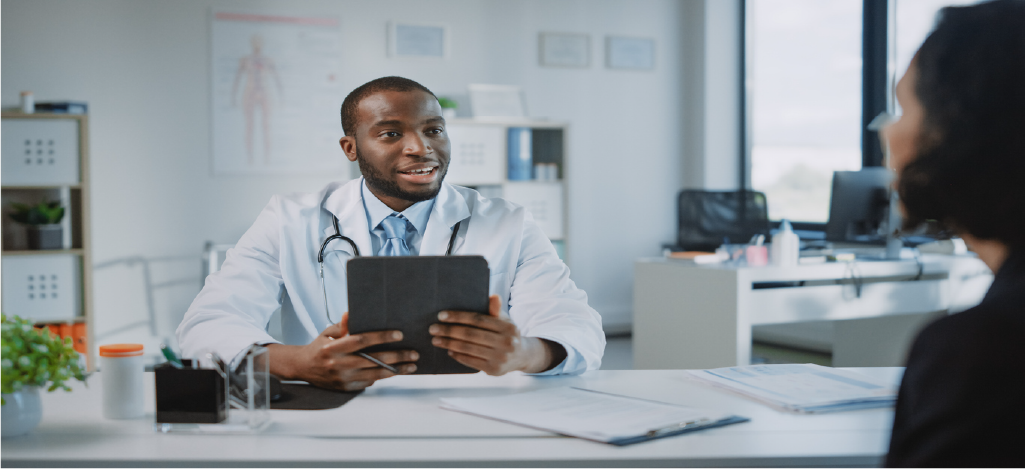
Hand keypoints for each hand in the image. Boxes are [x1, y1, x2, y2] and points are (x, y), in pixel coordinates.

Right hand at [266, 312, 417, 390]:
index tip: (399, 334)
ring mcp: (342, 379)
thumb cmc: (319, 347)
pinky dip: (382, 377)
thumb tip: (351, 313)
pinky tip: (395, 371)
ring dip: (396, 370)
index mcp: (333, 348)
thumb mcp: (327, 332)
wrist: (303, 368)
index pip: (361, 341)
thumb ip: (342, 325)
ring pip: (375, 375)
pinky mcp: (346, 388)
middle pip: (373, 360)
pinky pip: (368, 383)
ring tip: (411, 365)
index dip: (381, 337)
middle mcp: (338, 365)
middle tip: (413, 353)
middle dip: (396, 356)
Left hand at [429, 295, 564, 374]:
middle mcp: (506, 342)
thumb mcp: (504, 320)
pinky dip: (457, 355)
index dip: (458, 317)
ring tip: (436, 340)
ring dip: (449, 344)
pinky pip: (471, 361)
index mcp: (507, 327)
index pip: (478, 319)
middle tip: (433, 329)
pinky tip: (449, 350)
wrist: (521, 356)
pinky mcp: (494, 370)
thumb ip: (495, 310)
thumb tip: (493, 296)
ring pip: (468, 348)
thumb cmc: (507, 333)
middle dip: (449, 331)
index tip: (441, 316)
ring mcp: (500, 357)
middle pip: (471, 334)